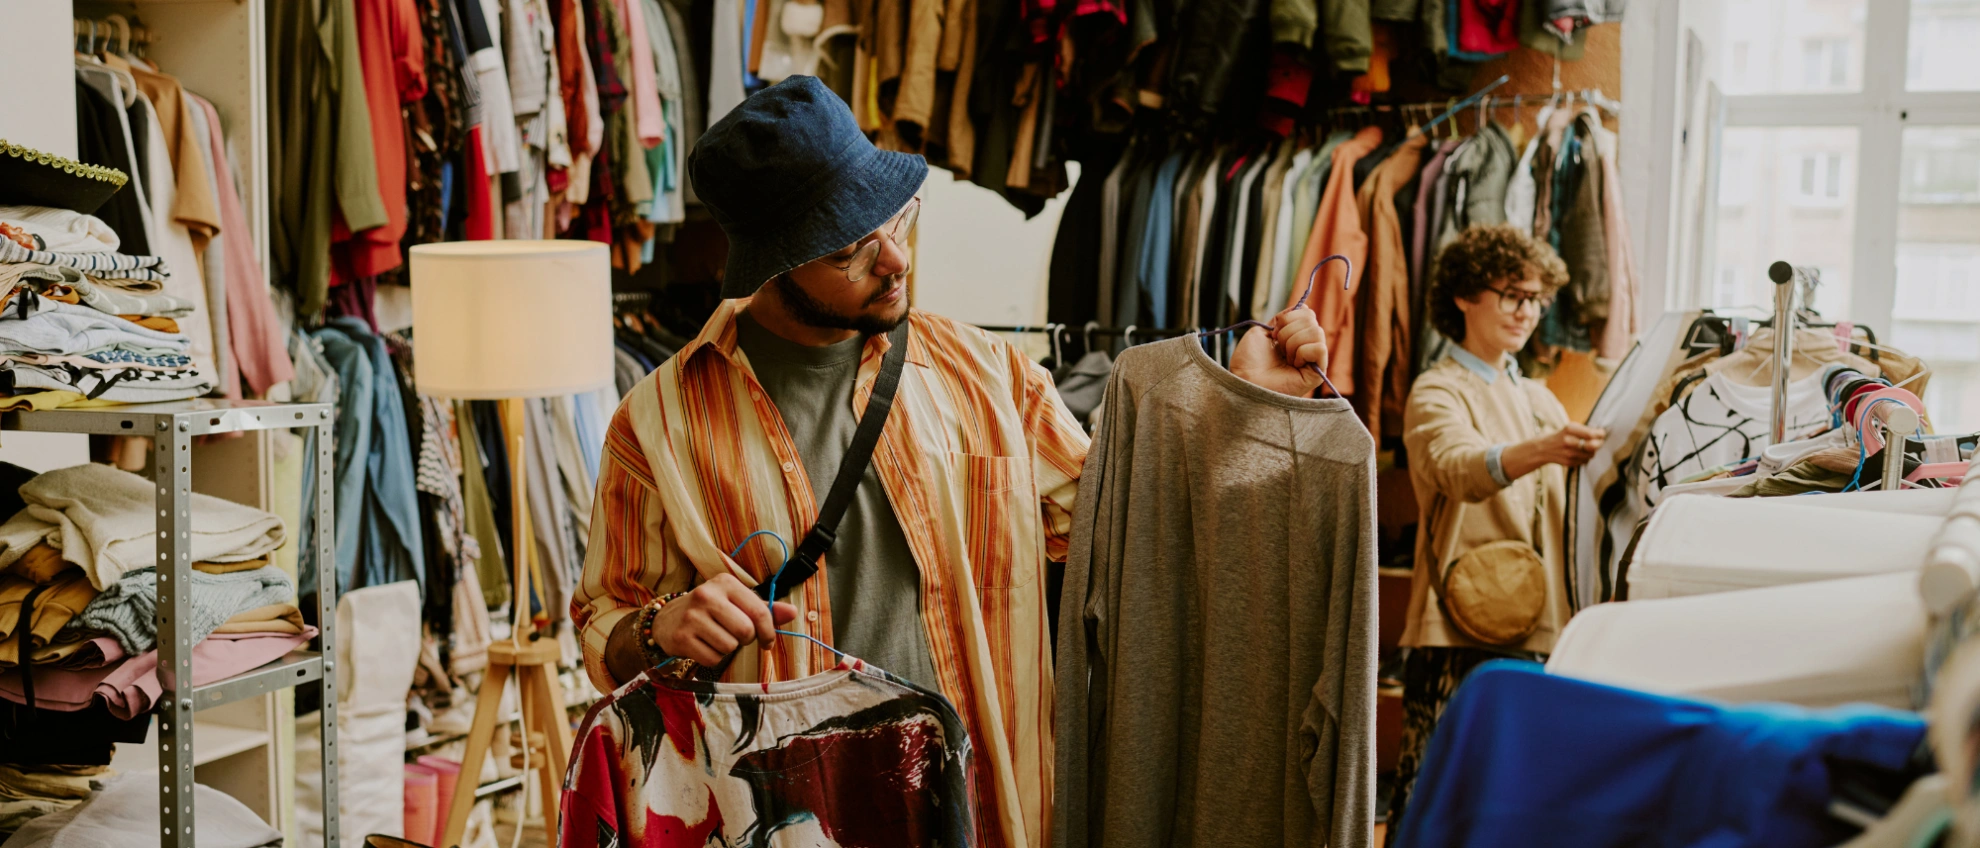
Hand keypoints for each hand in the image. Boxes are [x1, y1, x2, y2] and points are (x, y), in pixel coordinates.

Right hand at [651, 573, 798, 666]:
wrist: (667, 619)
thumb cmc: (710, 610)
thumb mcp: (736, 603)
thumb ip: (764, 609)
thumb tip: (793, 612)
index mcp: (725, 583)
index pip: (760, 612)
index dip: (769, 632)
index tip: (767, 642)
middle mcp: (707, 595)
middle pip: (745, 631)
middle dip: (745, 640)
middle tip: (733, 635)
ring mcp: (692, 617)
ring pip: (729, 646)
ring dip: (727, 649)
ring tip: (715, 637)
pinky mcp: (682, 637)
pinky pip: (713, 658)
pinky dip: (713, 658)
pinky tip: (703, 646)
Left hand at [1230, 305, 1328, 397]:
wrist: (1244, 380)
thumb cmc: (1248, 361)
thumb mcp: (1263, 331)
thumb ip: (1283, 318)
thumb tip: (1303, 307)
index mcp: (1295, 338)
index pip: (1308, 314)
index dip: (1290, 317)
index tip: (1275, 332)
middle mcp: (1306, 348)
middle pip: (1312, 320)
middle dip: (1289, 330)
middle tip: (1278, 347)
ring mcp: (1313, 361)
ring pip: (1316, 332)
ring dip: (1293, 342)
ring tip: (1285, 357)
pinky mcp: (1317, 374)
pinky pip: (1319, 348)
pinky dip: (1302, 352)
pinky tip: (1293, 364)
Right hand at [1535, 423, 1606, 467]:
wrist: (1543, 448)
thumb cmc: (1561, 436)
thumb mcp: (1570, 428)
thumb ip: (1586, 430)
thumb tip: (1602, 435)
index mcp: (1569, 429)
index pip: (1591, 434)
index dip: (1600, 434)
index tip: (1602, 433)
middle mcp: (1568, 441)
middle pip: (1593, 445)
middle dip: (1598, 444)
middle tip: (1597, 442)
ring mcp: (1568, 453)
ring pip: (1591, 454)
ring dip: (1591, 452)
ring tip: (1585, 448)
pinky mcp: (1568, 462)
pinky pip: (1585, 461)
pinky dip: (1585, 458)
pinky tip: (1579, 454)